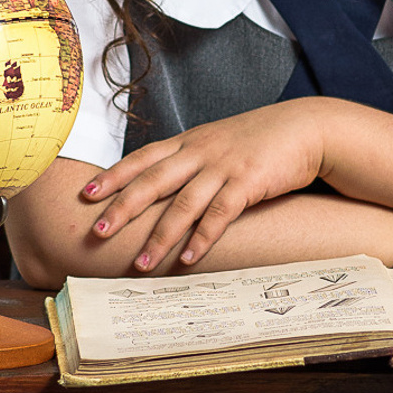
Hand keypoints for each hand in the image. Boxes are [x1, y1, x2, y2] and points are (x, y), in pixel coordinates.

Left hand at [79, 103, 330, 270]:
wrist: (306, 128)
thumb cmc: (262, 140)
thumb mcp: (219, 143)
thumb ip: (192, 160)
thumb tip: (164, 185)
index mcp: (190, 141)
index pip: (142, 158)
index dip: (113, 176)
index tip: (86, 193)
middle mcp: (201, 151)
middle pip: (153, 181)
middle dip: (122, 207)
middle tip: (98, 231)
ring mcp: (224, 166)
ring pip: (182, 204)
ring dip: (159, 236)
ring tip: (140, 263)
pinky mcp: (249, 181)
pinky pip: (220, 214)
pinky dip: (201, 238)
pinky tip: (187, 259)